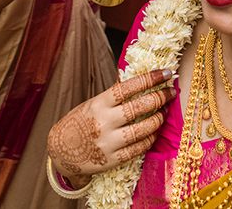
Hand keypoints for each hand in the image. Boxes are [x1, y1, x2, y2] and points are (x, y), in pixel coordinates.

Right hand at [48, 69, 175, 186]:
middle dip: (160, 98)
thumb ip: (113, 96)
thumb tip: (140, 81)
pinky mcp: (113, 160)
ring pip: (143, 129)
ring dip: (158, 119)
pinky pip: (139, 149)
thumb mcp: (92, 104)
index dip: (150, 79)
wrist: (60, 153)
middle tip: (171, 92)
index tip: (166, 73)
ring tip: (164, 112)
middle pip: (139, 107)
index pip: (128, 87)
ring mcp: (108, 142)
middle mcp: (104, 122)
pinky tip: (154, 131)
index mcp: (99, 104)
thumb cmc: (79, 123)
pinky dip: (150, 139)